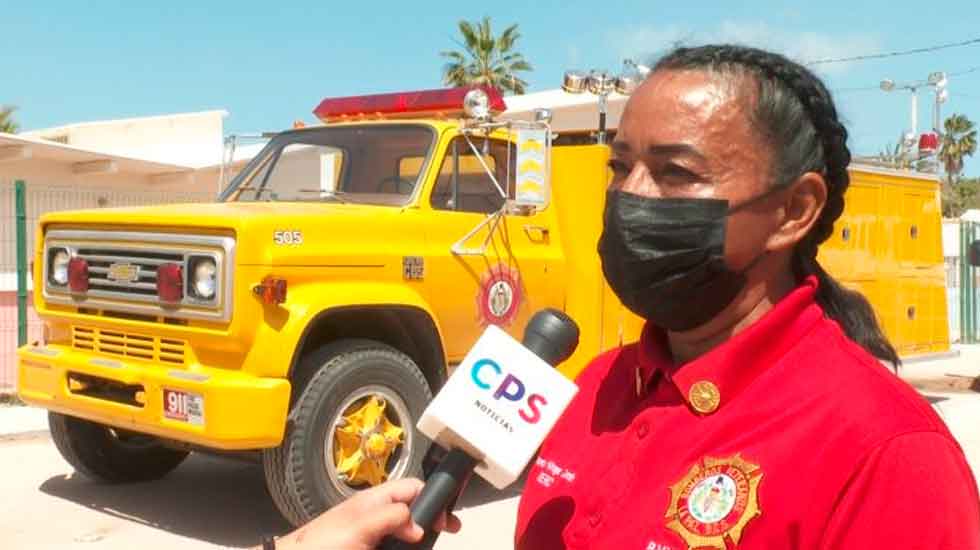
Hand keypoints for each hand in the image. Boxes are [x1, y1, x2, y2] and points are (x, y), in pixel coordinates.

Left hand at [274, 478, 460, 549]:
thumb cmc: (319, 544)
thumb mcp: (360, 526)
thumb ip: (392, 517)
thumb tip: (419, 523)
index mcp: (376, 500)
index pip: (413, 488)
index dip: (432, 498)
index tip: (446, 518)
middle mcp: (376, 515)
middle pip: (413, 510)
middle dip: (431, 518)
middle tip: (449, 530)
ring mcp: (372, 534)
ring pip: (405, 530)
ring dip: (418, 536)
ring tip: (430, 542)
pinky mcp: (368, 547)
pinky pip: (393, 543)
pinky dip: (405, 545)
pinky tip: (411, 547)